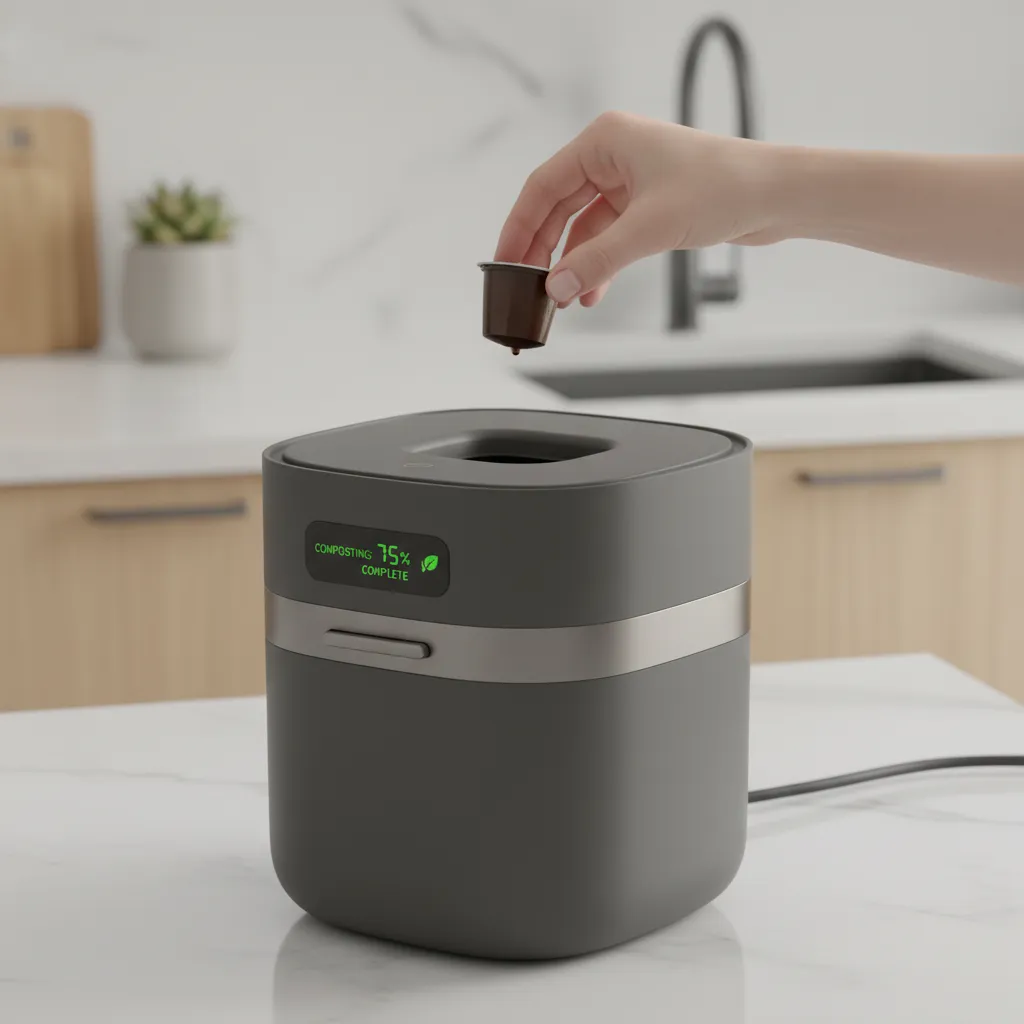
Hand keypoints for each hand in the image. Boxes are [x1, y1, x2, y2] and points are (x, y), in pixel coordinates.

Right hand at [494, 111, 785, 306]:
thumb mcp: (649, 228)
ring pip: (582, 228)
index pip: (543, 186)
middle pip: (558, 208)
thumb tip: (557, 289)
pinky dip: (598, 265)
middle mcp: (614, 156)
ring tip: (561, 299)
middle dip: (544, 251)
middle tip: (526, 287)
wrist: (776, 195)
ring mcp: (630, 182)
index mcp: (605, 140)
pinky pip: (608, 239)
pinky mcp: (648, 206)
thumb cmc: (723, 187)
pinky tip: (591, 293)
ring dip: (572, 264)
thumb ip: (597, 261)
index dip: (519, 227)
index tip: (504, 262)